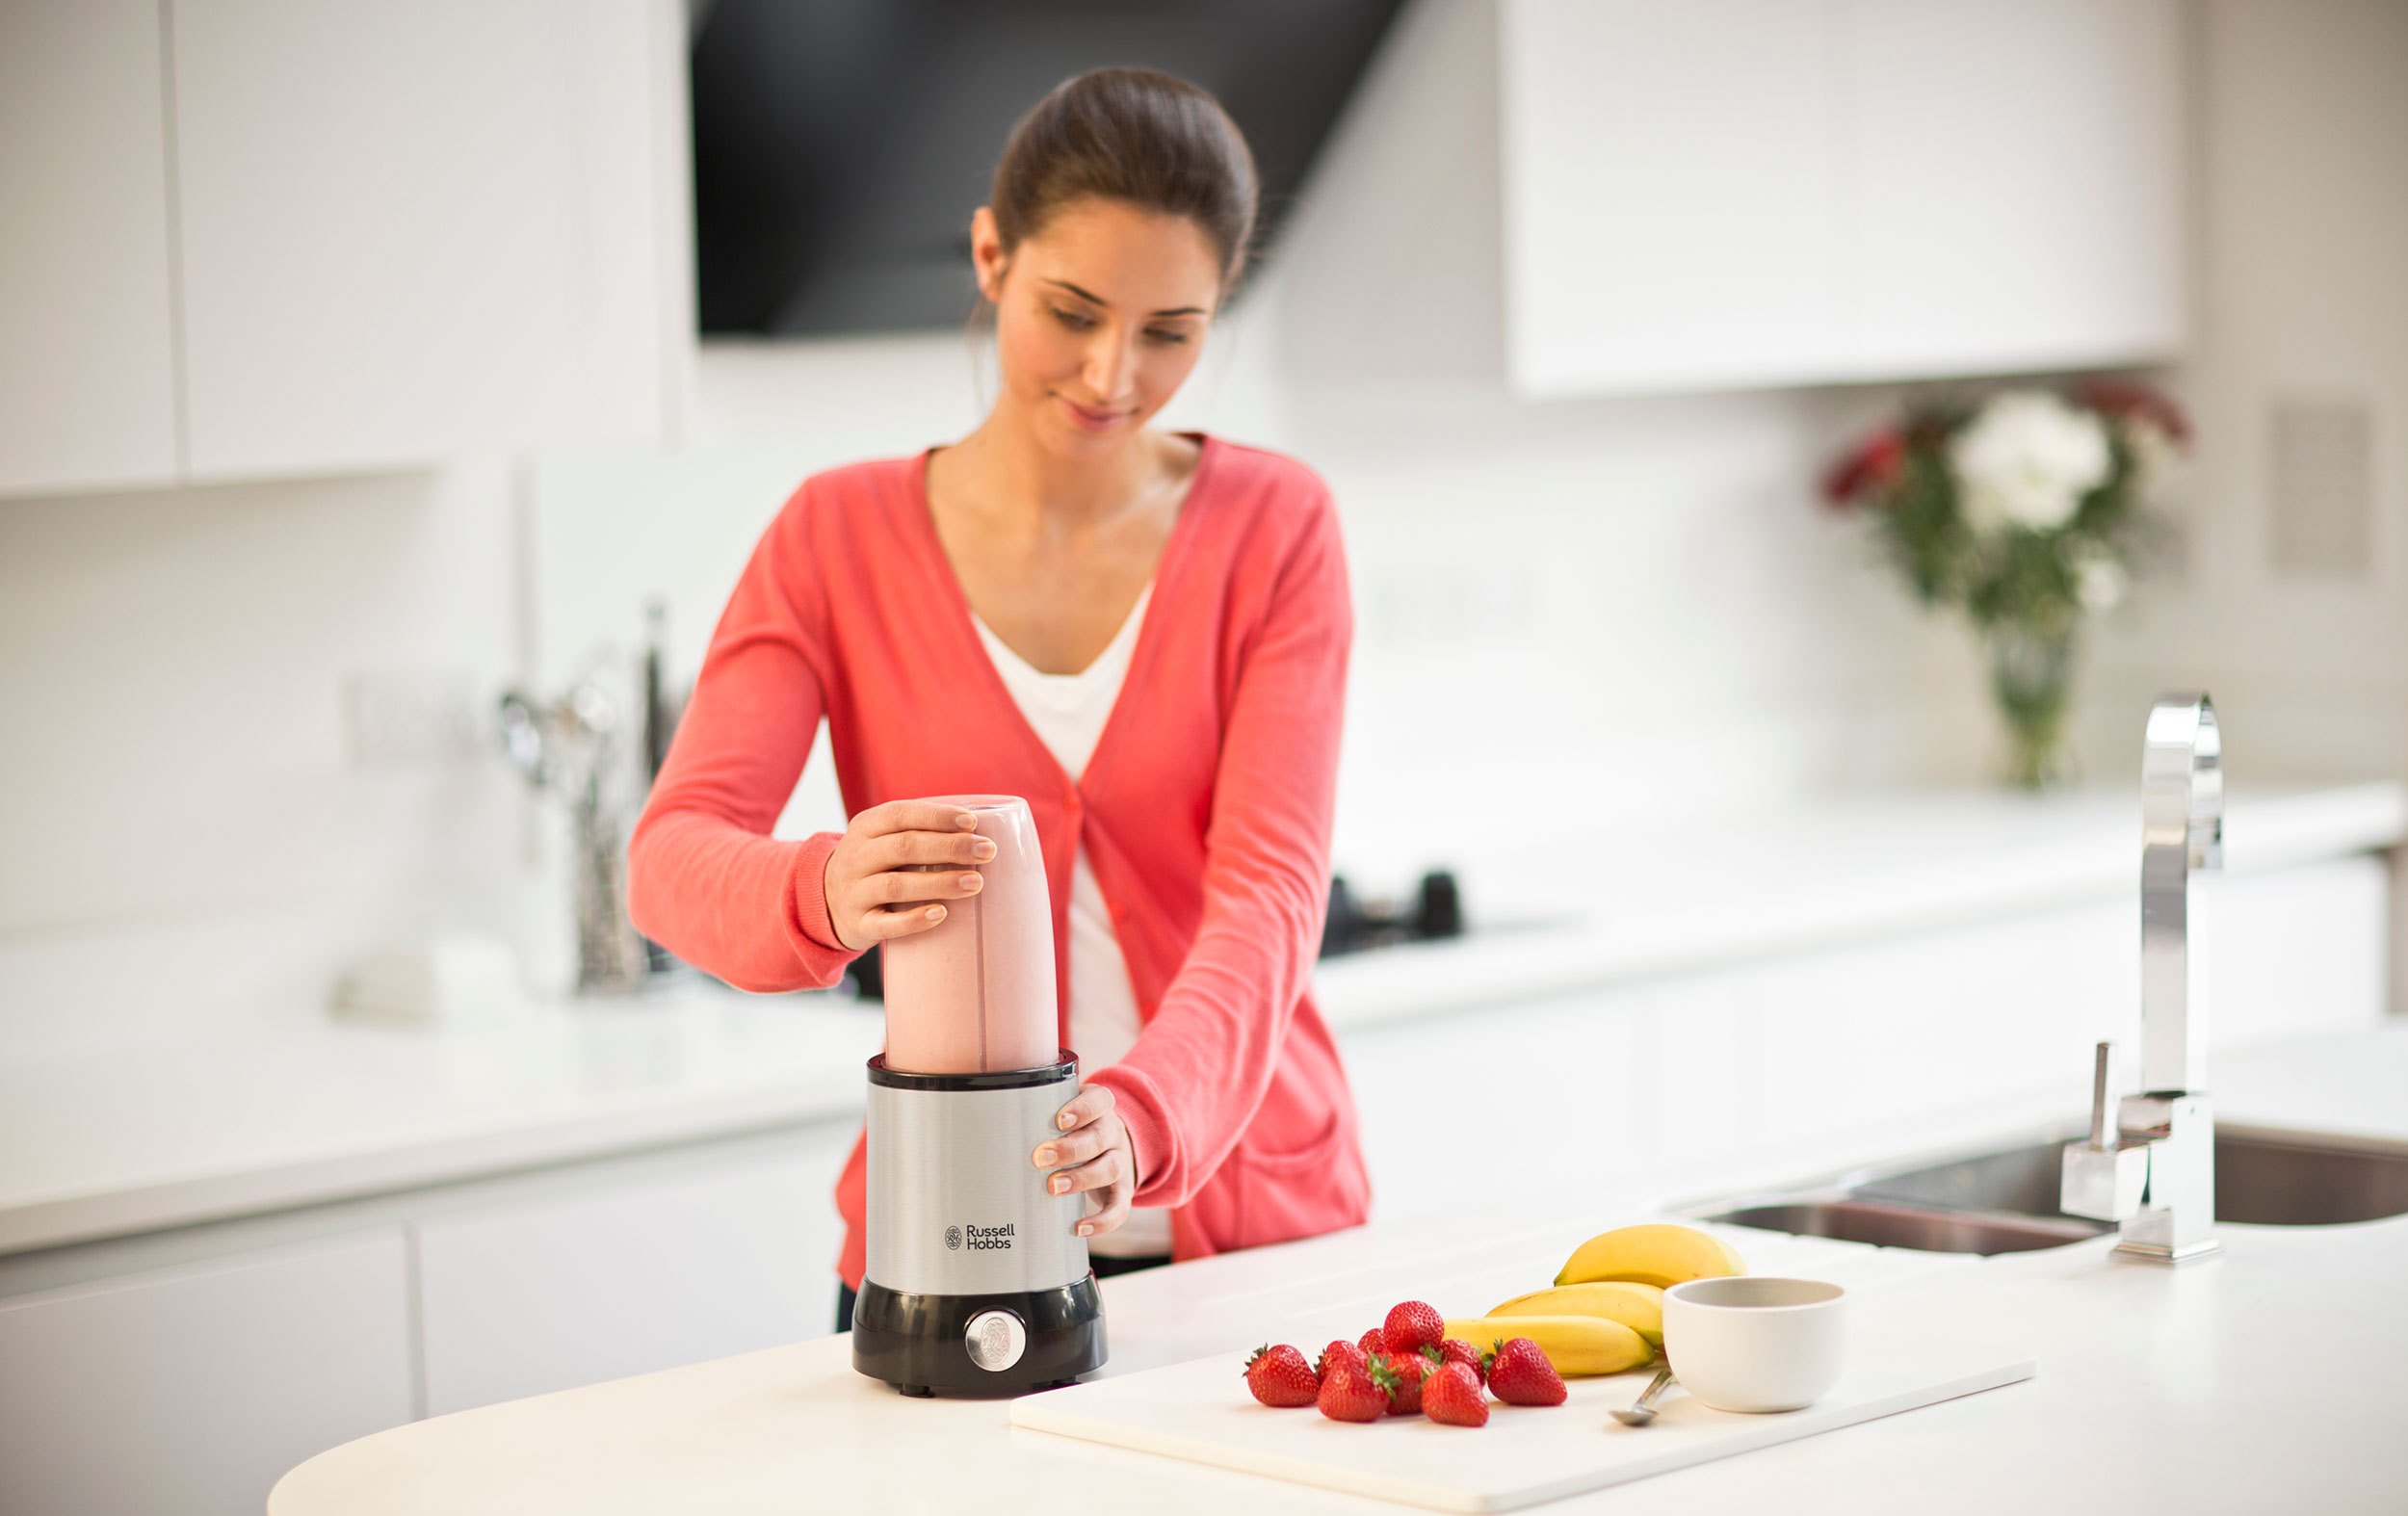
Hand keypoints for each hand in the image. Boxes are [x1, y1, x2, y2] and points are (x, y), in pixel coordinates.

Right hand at [821, 800, 996, 952]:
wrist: (824, 902)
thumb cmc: (874, 865)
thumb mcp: (882, 839)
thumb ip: (918, 832)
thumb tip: (980, 831)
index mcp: (865, 827)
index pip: (900, 814)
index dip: (937, 817)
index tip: (972, 822)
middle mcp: (856, 857)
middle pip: (903, 847)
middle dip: (949, 847)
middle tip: (987, 851)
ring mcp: (854, 892)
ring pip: (896, 885)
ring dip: (939, 882)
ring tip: (975, 883)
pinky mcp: (858, 924)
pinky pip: (885, 924)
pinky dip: (914, 920)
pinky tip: (941, 914)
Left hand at [1035, 1083, 1135, 1238]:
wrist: (1108, 1149)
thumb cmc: (1072, 1131)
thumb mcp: (1060, 1115)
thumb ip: (1035, 1115)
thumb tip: (986, 1126)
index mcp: (1098, 1110)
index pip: (1099, 1100)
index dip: (1083, 1109)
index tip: (1059, 1120)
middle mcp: (1112, 1133)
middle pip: (1100, 1137)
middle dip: (1070, 1149)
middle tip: (1040, 1158)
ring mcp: (1119, 1162)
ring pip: (1110, 1168)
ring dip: (1081, 1179)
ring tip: (1053, 1188)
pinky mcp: (1121, 1191)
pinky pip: (1120, 1207)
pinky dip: (1102, 1220)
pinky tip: (1079, 1228)